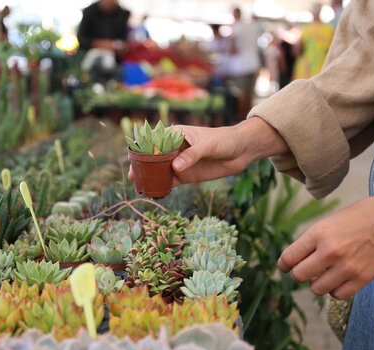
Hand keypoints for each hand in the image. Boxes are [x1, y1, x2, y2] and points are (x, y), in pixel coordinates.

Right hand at [128, 117, 287, 185]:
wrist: (241, 151)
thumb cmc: (224, 140)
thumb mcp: (208, 145)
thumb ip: (192, 155)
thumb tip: (175, 167)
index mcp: (176, 134)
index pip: (154, 139)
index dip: (142, 147)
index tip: (133, 156)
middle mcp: (174, 148)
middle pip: (153, 157)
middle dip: (141, 165)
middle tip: (132, 175)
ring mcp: (179, 163)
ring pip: (159, 171)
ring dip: (150, 178)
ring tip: (139, 186)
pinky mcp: (186, 175)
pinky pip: (170, 182)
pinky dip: (162, 187)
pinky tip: (155, 193)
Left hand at [278, 190, 373, 299]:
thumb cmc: (362, 215)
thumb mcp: (330, 221)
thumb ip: (313, 239)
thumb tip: (298, 257)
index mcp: (318, 233)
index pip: (289, 257)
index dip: (284, 264)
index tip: (285, 266)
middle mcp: (329, 251)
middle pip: (299, 276)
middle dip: (298, 274)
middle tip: (304, 270)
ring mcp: (346, 267)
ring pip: (316, 289)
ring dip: (316, 283)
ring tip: (323, 275)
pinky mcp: (362, 278)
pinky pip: (338, 295)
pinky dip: (334, 290)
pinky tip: (338, 280)